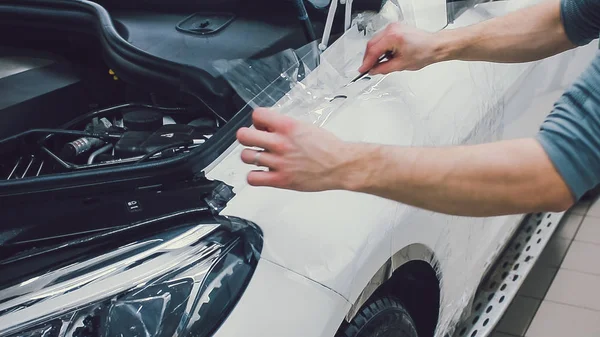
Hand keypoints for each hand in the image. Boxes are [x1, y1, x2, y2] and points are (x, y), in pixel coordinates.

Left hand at [236, 108, 354, 191]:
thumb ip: (285, 126)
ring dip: (250, 156)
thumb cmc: (327, 147)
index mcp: (287, 126)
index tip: (262, 127)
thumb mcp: (305, 126)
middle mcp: (280, 143)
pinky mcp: (281, 180)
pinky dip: (254, 176)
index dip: (257, 121)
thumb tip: (270, 127)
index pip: (257, 115)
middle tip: (255, 141)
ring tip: (260, 158)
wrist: (340, 165)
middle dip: (247, 137)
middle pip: (243, 136)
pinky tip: (262, 173)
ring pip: (246, 156)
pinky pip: (253, 178)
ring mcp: (279, 162)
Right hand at [359, 22, 438, 74]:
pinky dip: (380, 47)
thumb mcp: (401, 65)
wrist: (435, 46)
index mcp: (393, 36)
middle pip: (372, 44)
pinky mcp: (396, 28)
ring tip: (376, 64)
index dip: (366, 62)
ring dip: (374, 53)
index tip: (362, 70)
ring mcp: (393, 27)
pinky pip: (382, 38)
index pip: (373, 50)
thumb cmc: (424, 52)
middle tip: (368, 68)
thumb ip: (383, 68)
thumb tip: (373, 70)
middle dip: (369, 57)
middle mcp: (392, 29)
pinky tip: (382, 56)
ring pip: (376, 41)